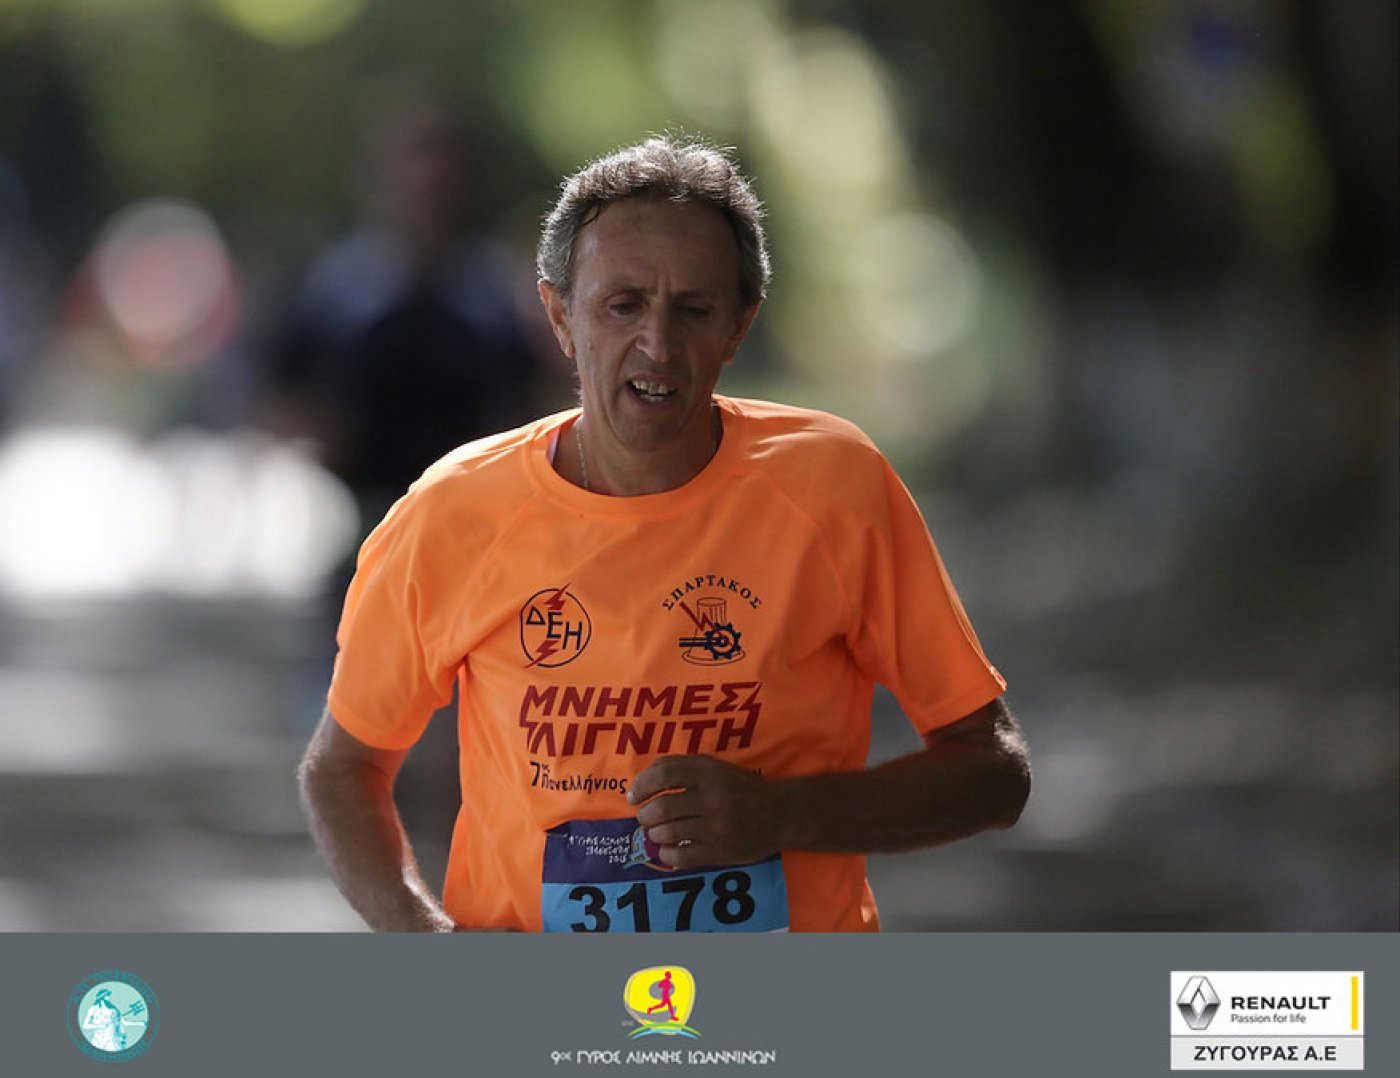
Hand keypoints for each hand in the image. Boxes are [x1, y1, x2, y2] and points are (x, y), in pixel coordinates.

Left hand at [627, 755, 781, 870]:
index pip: (664, 774)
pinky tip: (669, 850)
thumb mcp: (715, 767)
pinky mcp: (721, 851)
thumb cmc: (740, 788)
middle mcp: (713, 798)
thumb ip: (682, 768)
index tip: (633, 796)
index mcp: (710, 772)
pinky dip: (667, 854)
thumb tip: (642, 782)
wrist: (780, 814)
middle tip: (645, 817)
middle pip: (662, 807)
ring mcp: (717, 826)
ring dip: (655, 834)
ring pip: (668, 833)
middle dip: (645, 815)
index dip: (642, 785)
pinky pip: (681, 857)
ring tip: (658, 833)